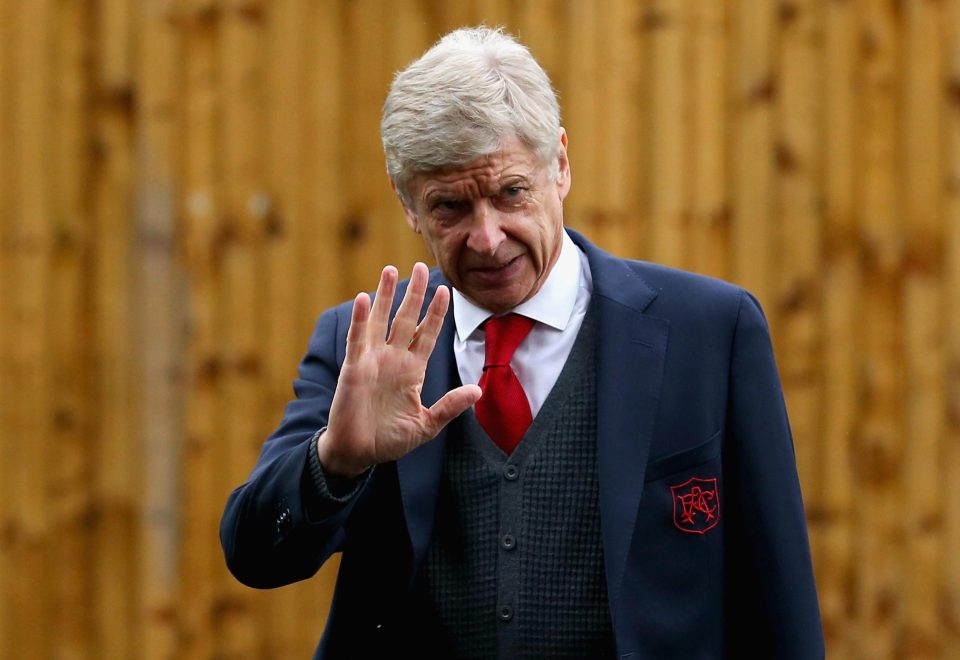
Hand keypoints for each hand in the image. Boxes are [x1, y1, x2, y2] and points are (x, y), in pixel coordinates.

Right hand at [318, 263, 481, 477]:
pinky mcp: (354, 368)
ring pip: (381, 321)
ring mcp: (372, 361)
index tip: (446, 291)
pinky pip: (358, 339)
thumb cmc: (390, 439)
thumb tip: (478, 390)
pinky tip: (362, 298)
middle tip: (422, 266)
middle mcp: (393, 359)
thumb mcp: (427, 424)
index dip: (436, 313)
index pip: (427, 334)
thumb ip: (450, 406)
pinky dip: (360, 319)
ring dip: (385, 295)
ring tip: (391, 270)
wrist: (359, 453)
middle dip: (415, 293)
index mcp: (412, 370)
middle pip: (406, 319)